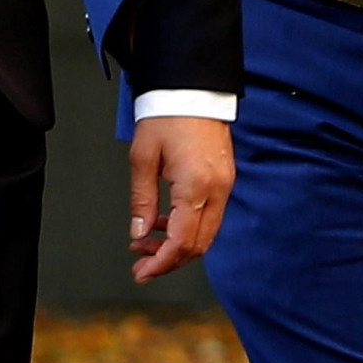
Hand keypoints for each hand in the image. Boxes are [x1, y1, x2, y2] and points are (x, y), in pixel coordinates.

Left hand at [127, 116, 232, 281]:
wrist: (192, 90)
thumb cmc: (167, 116)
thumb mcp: (143, 158)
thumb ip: (141, 200)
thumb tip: (138, 232)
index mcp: (196, 187)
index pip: (182, 242)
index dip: (162, 263)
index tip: (143, 272)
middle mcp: (217, 190)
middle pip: (198, 244)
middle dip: (169, 261)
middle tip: (141, 267)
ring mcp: (224, 186)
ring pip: (205, 233)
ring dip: (176, 245)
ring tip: (145, 245)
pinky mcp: (224, 180)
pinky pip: (209, 216)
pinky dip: (186, 228)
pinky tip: (162, 225)